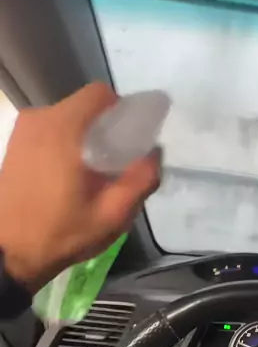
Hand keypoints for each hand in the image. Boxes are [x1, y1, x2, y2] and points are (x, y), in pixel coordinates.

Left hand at [0, 83, 159, 292]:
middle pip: (84, 107)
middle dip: (104, 128)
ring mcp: (22, 131)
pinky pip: (49, 132)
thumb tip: (155, 152)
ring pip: (66, 119)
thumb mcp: (113, 215)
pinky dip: (65, 145)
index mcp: (63, 129)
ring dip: (84, 138)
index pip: (100, 94)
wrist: (8, 252)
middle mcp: (39, 119)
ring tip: (91, 174)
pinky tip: (68, 177)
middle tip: (115, 164)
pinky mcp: (14, 144)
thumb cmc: (62, 233)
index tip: (130, 139)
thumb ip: (141, 179)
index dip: (122, 111)